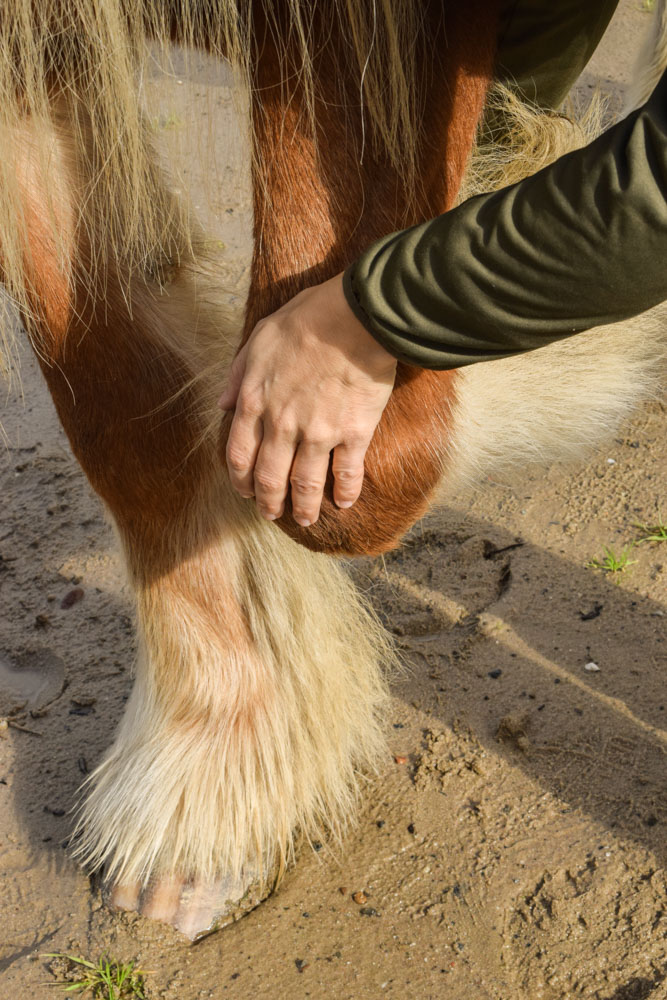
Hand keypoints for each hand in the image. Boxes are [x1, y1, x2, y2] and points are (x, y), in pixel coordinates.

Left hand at [218, 273, 396, 525]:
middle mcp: (283, 425)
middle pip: (269, 478)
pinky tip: (344, 503)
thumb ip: (238, 375)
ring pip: (305, 484)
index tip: (244, 493)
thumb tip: (223, 405)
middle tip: (272, 514)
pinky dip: (345, 492)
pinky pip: (347, 473)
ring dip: (303, 508)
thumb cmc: (306, 319)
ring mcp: (319, 433)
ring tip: (306, 520)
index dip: (240, 481)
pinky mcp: (354, 433)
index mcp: (256, 402)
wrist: (354, 317)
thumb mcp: (258, 339)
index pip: (239, 456)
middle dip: (268, 503)